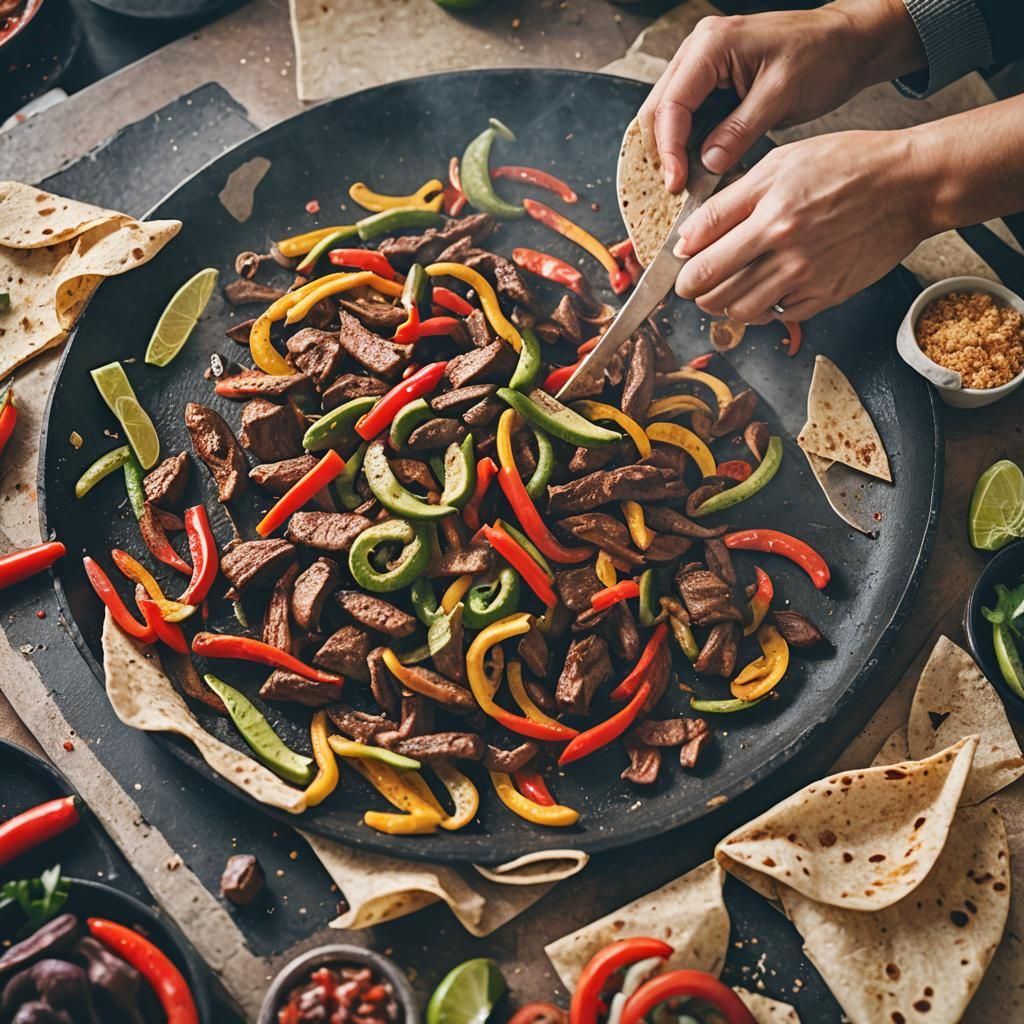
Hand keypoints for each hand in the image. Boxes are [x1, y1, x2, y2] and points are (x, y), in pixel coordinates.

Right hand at [639, 1, 924, 191]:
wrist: (846, 43)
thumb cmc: (822, 56)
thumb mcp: (781, 95)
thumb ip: (739, 130)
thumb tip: (707, 163)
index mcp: (712, 45)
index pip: (672, 105)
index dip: (668, 150)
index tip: (676, 184)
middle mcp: (699, 50)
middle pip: (658, 108)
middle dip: (661, 152)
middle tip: (673, 189)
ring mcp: (703, 64)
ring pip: (668, 115)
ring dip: (671, 150)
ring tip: (682, 182)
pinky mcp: (712, 81)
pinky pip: (688, 116)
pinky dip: (688, 143)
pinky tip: (696, 166)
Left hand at [673, 129, 929, 323]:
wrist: (909, 185)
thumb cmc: (847, 166)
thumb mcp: (782, 163)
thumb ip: (731, 200)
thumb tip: (687, 238)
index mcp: (768, 210)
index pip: (699, 248)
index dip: (681, 258)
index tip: (682, 259)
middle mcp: (783, 245)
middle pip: (710, 286)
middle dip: (692, 287)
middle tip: (694, 282)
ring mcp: (805, 276)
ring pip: (737, 309)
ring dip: (722, 303)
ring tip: (726, 288)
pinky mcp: (825, 296)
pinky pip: (777, 316)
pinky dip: (763, 309)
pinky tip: (765, 290)